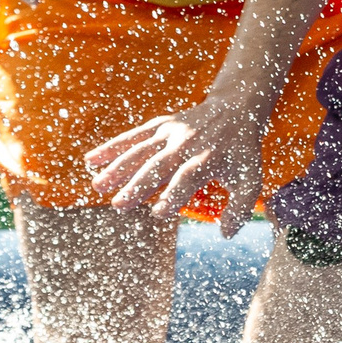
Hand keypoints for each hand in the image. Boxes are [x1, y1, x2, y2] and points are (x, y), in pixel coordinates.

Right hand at [85, 91, 268, 234]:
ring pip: (141, 150)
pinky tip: (91, 160)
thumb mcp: (251, 179)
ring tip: (98, 186)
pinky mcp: (160, 124)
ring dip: (118, 167)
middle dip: (138, 185)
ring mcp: (171, 132)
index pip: (189, 178)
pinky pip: (134, 136)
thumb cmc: (241, 151)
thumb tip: (225, 234)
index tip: (159, 213)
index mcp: (209, 158)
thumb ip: (241, 208)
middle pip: (159, 165)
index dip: (174, 195)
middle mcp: (187, 143)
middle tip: (119, 205)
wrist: (235, 108)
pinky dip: (112, 146)